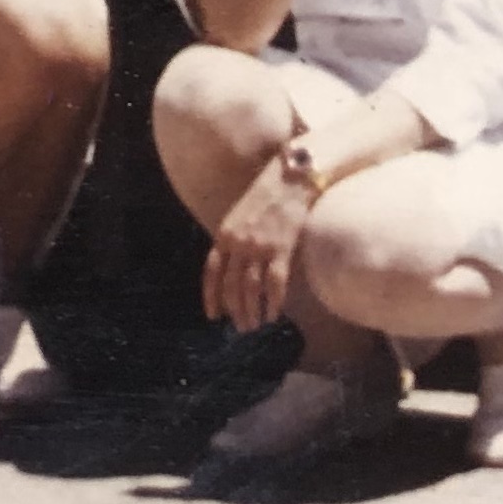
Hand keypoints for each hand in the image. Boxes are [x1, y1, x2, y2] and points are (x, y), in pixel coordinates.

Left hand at [202, 152, 317, 330]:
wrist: (291, 177)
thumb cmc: (268, 194)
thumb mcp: (240, 214)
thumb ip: (234, 238)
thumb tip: (234, 267)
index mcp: (224, 233)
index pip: (212, 271)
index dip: (211, 296)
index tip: (213, 315)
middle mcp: (238, 242)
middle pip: (230, 285)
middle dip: (234, 309)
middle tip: (241, 327)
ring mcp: (259, 246)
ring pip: (250, 288)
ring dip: (251, 310)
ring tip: (255, 324)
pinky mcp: (281, 248)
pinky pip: (274, 283)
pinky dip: (273, 302)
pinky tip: (273, 314)